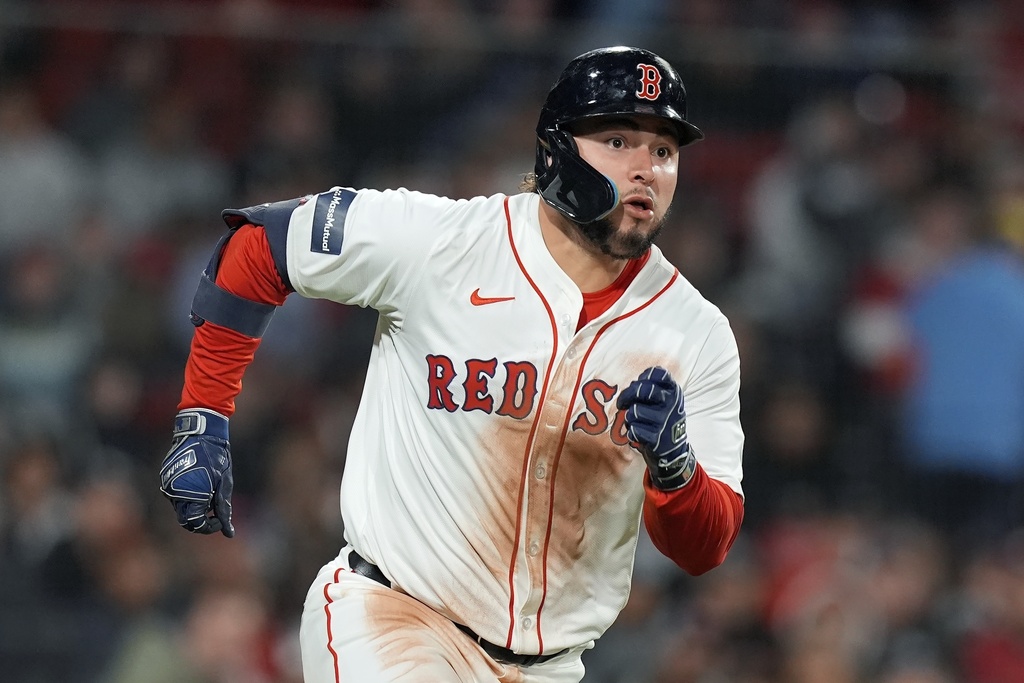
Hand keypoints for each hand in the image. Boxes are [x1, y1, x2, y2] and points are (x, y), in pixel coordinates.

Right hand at [159, 408, 234, 536]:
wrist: (200, 431)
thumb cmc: (217, 457)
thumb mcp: (224, 484)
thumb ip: (223, 509)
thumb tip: (228, 532)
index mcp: (190, 495)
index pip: (194, 524)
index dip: (208, 526)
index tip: (219, 520)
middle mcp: (175, 492)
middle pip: (185, 519)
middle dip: (200, 519)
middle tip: (215, 511)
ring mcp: (168, 484)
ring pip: (180, 507)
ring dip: (194, 506)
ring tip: (209, 492)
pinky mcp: (166, 476)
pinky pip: (176, 494)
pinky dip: (188, 496)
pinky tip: (201, 485)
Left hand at [617, 367, 696, 490]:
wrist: (673, 451)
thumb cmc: (663, 420)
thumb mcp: (666, 401)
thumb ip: (651, 388)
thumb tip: (631, 385)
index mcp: (674, 392)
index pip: (659, 373)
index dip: (645, 376)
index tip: (639, 383)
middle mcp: (672, 404)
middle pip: (642, 389)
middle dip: (626, 396)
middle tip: (622, 403)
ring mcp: (664, 421)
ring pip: (634, 411)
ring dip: (629, 418)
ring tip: (636, 422)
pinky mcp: (656, 438)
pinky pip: (633, 429)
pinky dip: (631, 432)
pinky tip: (639, 434)